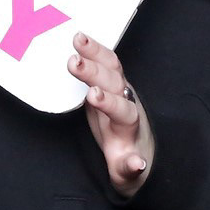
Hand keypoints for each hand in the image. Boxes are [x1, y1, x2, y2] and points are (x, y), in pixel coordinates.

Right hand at [73, 32, 153, 196]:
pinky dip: (94, 49)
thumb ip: (127, 168)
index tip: (92, 95)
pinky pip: (104, 61)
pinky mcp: (109, 82)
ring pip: (111, 67)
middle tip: (73, 62)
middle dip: (94, 72)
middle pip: (113, 83)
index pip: (122, 111)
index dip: (108, 102)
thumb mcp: (125, 172)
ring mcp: (118, 89)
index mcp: (128, 126)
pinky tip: (80, 38)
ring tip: (77, 38)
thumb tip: (137, 164)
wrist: (135, 144)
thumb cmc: (126, 157)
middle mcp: (126, 102)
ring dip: (95, 52)